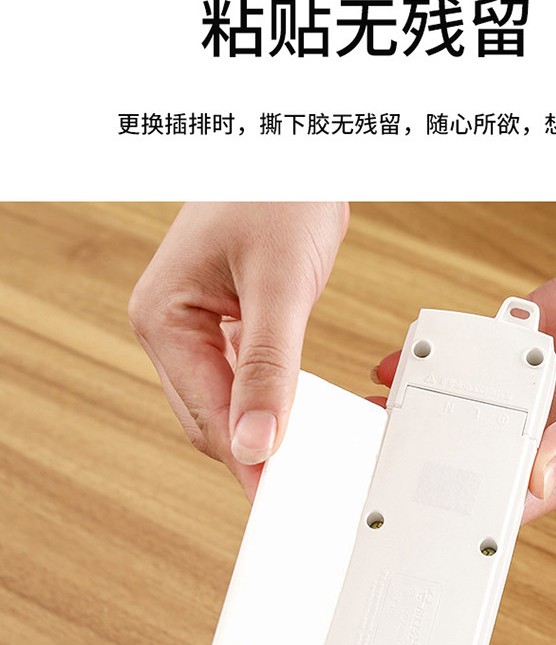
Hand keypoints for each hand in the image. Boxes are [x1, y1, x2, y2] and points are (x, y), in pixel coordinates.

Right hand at [129, 202, 348, 499]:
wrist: (296, 148)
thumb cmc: (278, 191)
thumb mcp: (280, 284)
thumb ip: (270, 368)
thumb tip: (259, 443)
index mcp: (163, 318)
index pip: (203, 415)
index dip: (245, 459)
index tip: (279, 496)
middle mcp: (172, 328)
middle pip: (210, 419)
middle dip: (253, 450)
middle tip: (299, 486)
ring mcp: (198, 327)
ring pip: (227, 404)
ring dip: (263, 428)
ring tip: (304, 458)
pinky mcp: (228, 323)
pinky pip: (244, 381)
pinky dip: (271, 401)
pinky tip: (299, 416)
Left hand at [373, 204, 555, 523]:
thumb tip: (541, 476)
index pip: (511, 496)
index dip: (475, 512)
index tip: (437, 523)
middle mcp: (531, 428)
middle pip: (473, 453)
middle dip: (432, 462)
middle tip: (389, 469)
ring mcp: (513, 388)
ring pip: (457, 405)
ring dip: (420, 411)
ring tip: (380, 419)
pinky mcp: (504, 346)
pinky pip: (462, 355)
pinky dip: (431, 357)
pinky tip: (398, 365)